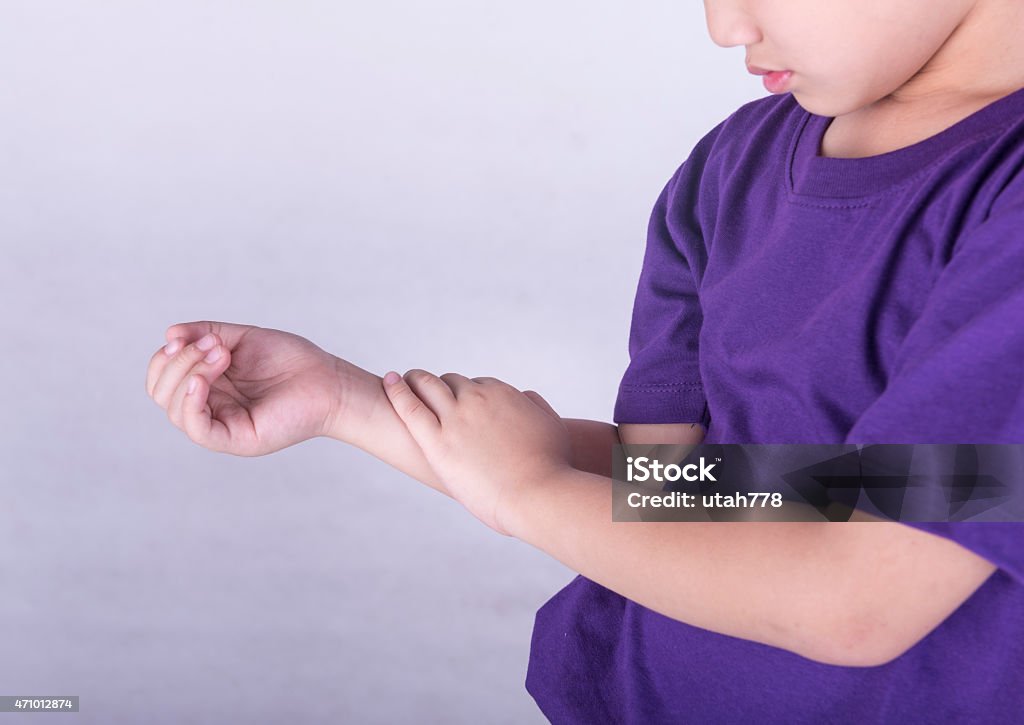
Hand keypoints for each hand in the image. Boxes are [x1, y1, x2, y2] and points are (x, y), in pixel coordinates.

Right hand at [146, 321, 343, 455]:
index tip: (192, 337)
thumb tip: (169, 335)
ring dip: (190, 372)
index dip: (166, 356)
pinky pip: (197, 429)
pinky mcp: (235, 439)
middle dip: (178, 361)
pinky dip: (190, 403)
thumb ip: (205, 333)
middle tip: (216, 346)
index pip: (162, 378)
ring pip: (174, 408)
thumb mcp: (241, 338)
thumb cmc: (290, 361)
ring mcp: (220, 425)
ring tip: (222, 355)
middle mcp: (209, 407)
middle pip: (161, 392)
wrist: (328, 380)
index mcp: (207, 385)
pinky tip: (201, 381)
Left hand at [382, 369, 572, 536]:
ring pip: (427, 386)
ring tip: (404, 380)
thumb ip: (537, 406)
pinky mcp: (437, 442)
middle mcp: (477, 399)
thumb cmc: (551, 469)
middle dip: (440, 386)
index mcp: (504, 394)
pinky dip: (396, 391)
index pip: (477, 385)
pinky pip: (409, 408)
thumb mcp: (552, 426)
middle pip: (451, 381)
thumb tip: (525, 396)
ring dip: (416, 380)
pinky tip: (389, 381)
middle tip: (427, 391)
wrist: (539, 496)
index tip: (461, 405)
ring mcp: (455, 419)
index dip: (468, 394)